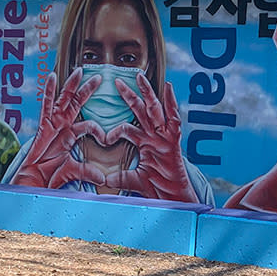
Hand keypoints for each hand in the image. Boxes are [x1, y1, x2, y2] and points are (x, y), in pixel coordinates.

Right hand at [9, 69, 103, 187]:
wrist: (33, 181)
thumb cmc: (49, 175)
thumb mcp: (73, 171)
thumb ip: (87, 171)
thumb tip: (103, 178)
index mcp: (70, 135)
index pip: (89, 125)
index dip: (100, 130)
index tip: (107, 139)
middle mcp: (62, 126)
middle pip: (77, 104)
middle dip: (87, 90)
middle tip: (99, 77)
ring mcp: (53, 124)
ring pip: (64, 100)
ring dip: (72, 85)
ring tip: (80, 71)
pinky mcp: (43, 124)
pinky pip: (46, 104)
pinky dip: (49, 90)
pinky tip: (52, 76)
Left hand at [84, 74, 199, 202]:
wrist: (174, 198)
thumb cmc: (158, 190)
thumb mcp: (134, 182)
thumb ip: (120, 178)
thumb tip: (105, 179)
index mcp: (145, 143)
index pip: (127, 129)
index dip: (114, 130)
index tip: (102, 138)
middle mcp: (155, 136)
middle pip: (141, 111)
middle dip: (130, 95)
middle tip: (117, 81)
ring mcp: (165, 137)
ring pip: (155, 110)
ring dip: (147, 93)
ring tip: (139, 77)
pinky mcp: (174, 140)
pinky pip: (174, 118)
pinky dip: (171, 102)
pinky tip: (168, 87)